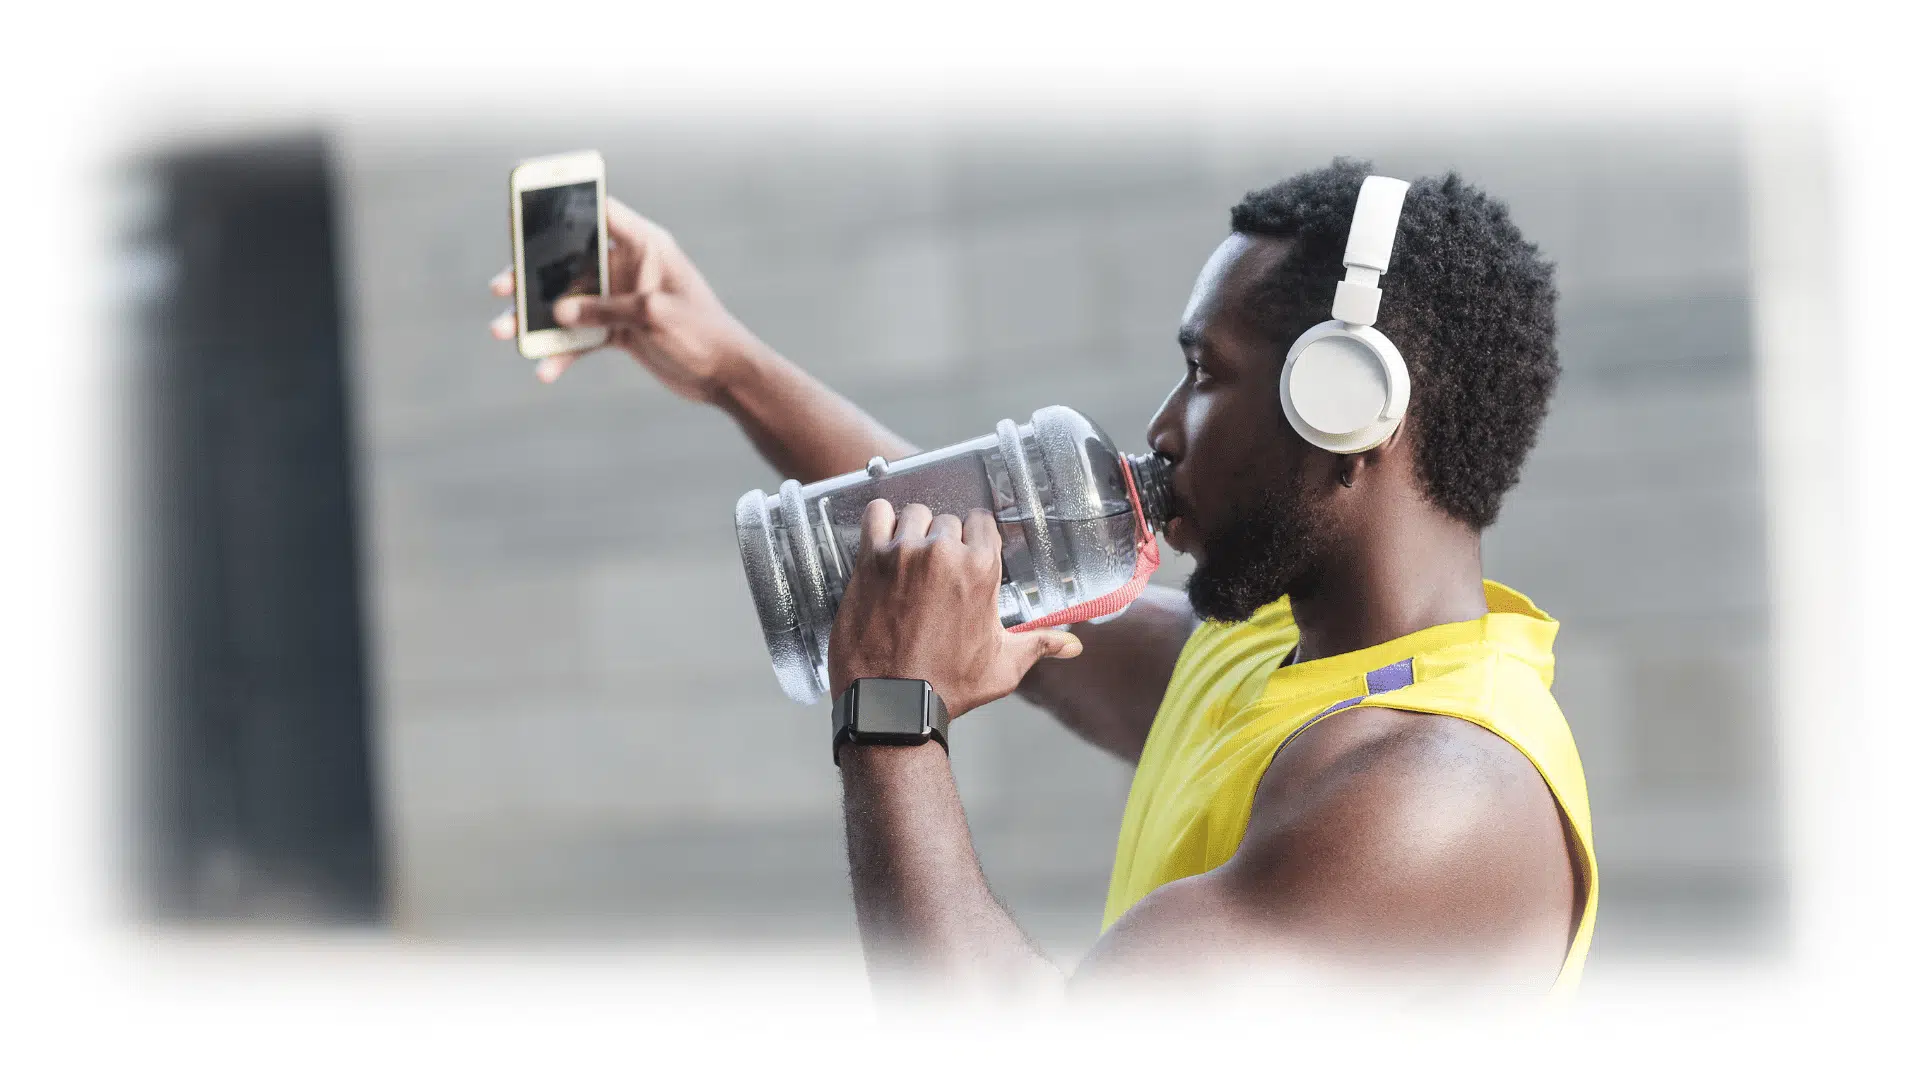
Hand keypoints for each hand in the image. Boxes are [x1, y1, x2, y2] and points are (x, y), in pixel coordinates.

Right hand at [489, 196, 758, 396]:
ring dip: (537, 319)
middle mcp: (629, 267)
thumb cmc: (703, 334)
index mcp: (646, 245)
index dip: (564, 206)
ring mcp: (621, 299)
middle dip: (532, 277)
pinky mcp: (620, 330)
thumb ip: (606, 309)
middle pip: (570, 262)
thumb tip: (559, 312)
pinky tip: (545, 371)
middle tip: (501, 287)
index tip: (525, 207)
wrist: (725, 376)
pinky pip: (581, 337)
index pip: (600, 213)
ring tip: (503, 333)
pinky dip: (563, 353)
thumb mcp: (654, 315)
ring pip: (568, 303)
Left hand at [827, 501, 1082, 718]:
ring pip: (914, 514)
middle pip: (947, 520)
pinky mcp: (870, 560)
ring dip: (914, 531)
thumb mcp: (1003, 667)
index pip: (982, 522)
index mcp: (981, 570)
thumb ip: (1039, 645)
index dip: (974, 538)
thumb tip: (1072, 646)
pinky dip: (880, 521)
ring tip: (909, 558)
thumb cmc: (948, 687)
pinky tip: (883, 540)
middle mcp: (944, 553)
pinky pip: (876, 514)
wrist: (893, 703)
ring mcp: (904, 553)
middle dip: (944, 540)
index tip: (966, 553)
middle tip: (936, 571)